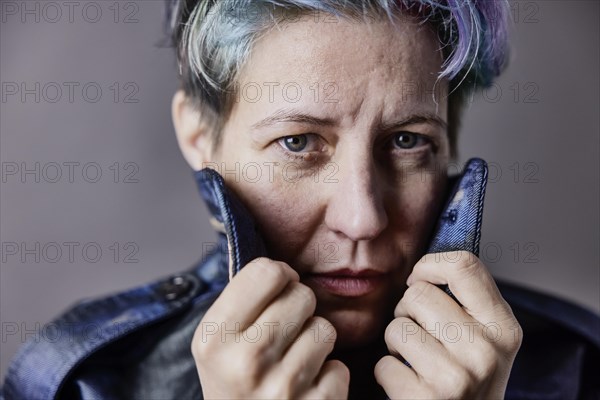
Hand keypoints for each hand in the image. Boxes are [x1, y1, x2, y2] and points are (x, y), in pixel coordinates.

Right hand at [192, 257, 348, 398]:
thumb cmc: (232, 384)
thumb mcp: (216, 345)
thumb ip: (241, 302)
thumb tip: (280, 267)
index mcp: (214, 336)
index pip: (266, 271)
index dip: (278, 276)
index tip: (278, 288)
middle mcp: (245, 360)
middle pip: (301, 295)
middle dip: (299, 308)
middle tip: (285, 330)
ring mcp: (282, 388)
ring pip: (325, 328)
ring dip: (314, 342)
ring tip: (294, 361)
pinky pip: (339, 366)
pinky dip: (327, 375)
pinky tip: (306, 387)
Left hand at [375, 251, 521, 398]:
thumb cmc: (469, 380)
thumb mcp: (486, 339)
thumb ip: (468, 302)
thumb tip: (426, 266)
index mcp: (504, 327)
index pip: (464, 265)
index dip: (430, 265)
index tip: (421, 278)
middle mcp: (487, 350)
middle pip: (417, 293)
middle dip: (408, 312)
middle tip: (422, 336)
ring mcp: (458, 377)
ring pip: (396, 326)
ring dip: (397, 344)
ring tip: (417, 361)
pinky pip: (384, 364)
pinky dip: (389, 375)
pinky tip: (410, 386)